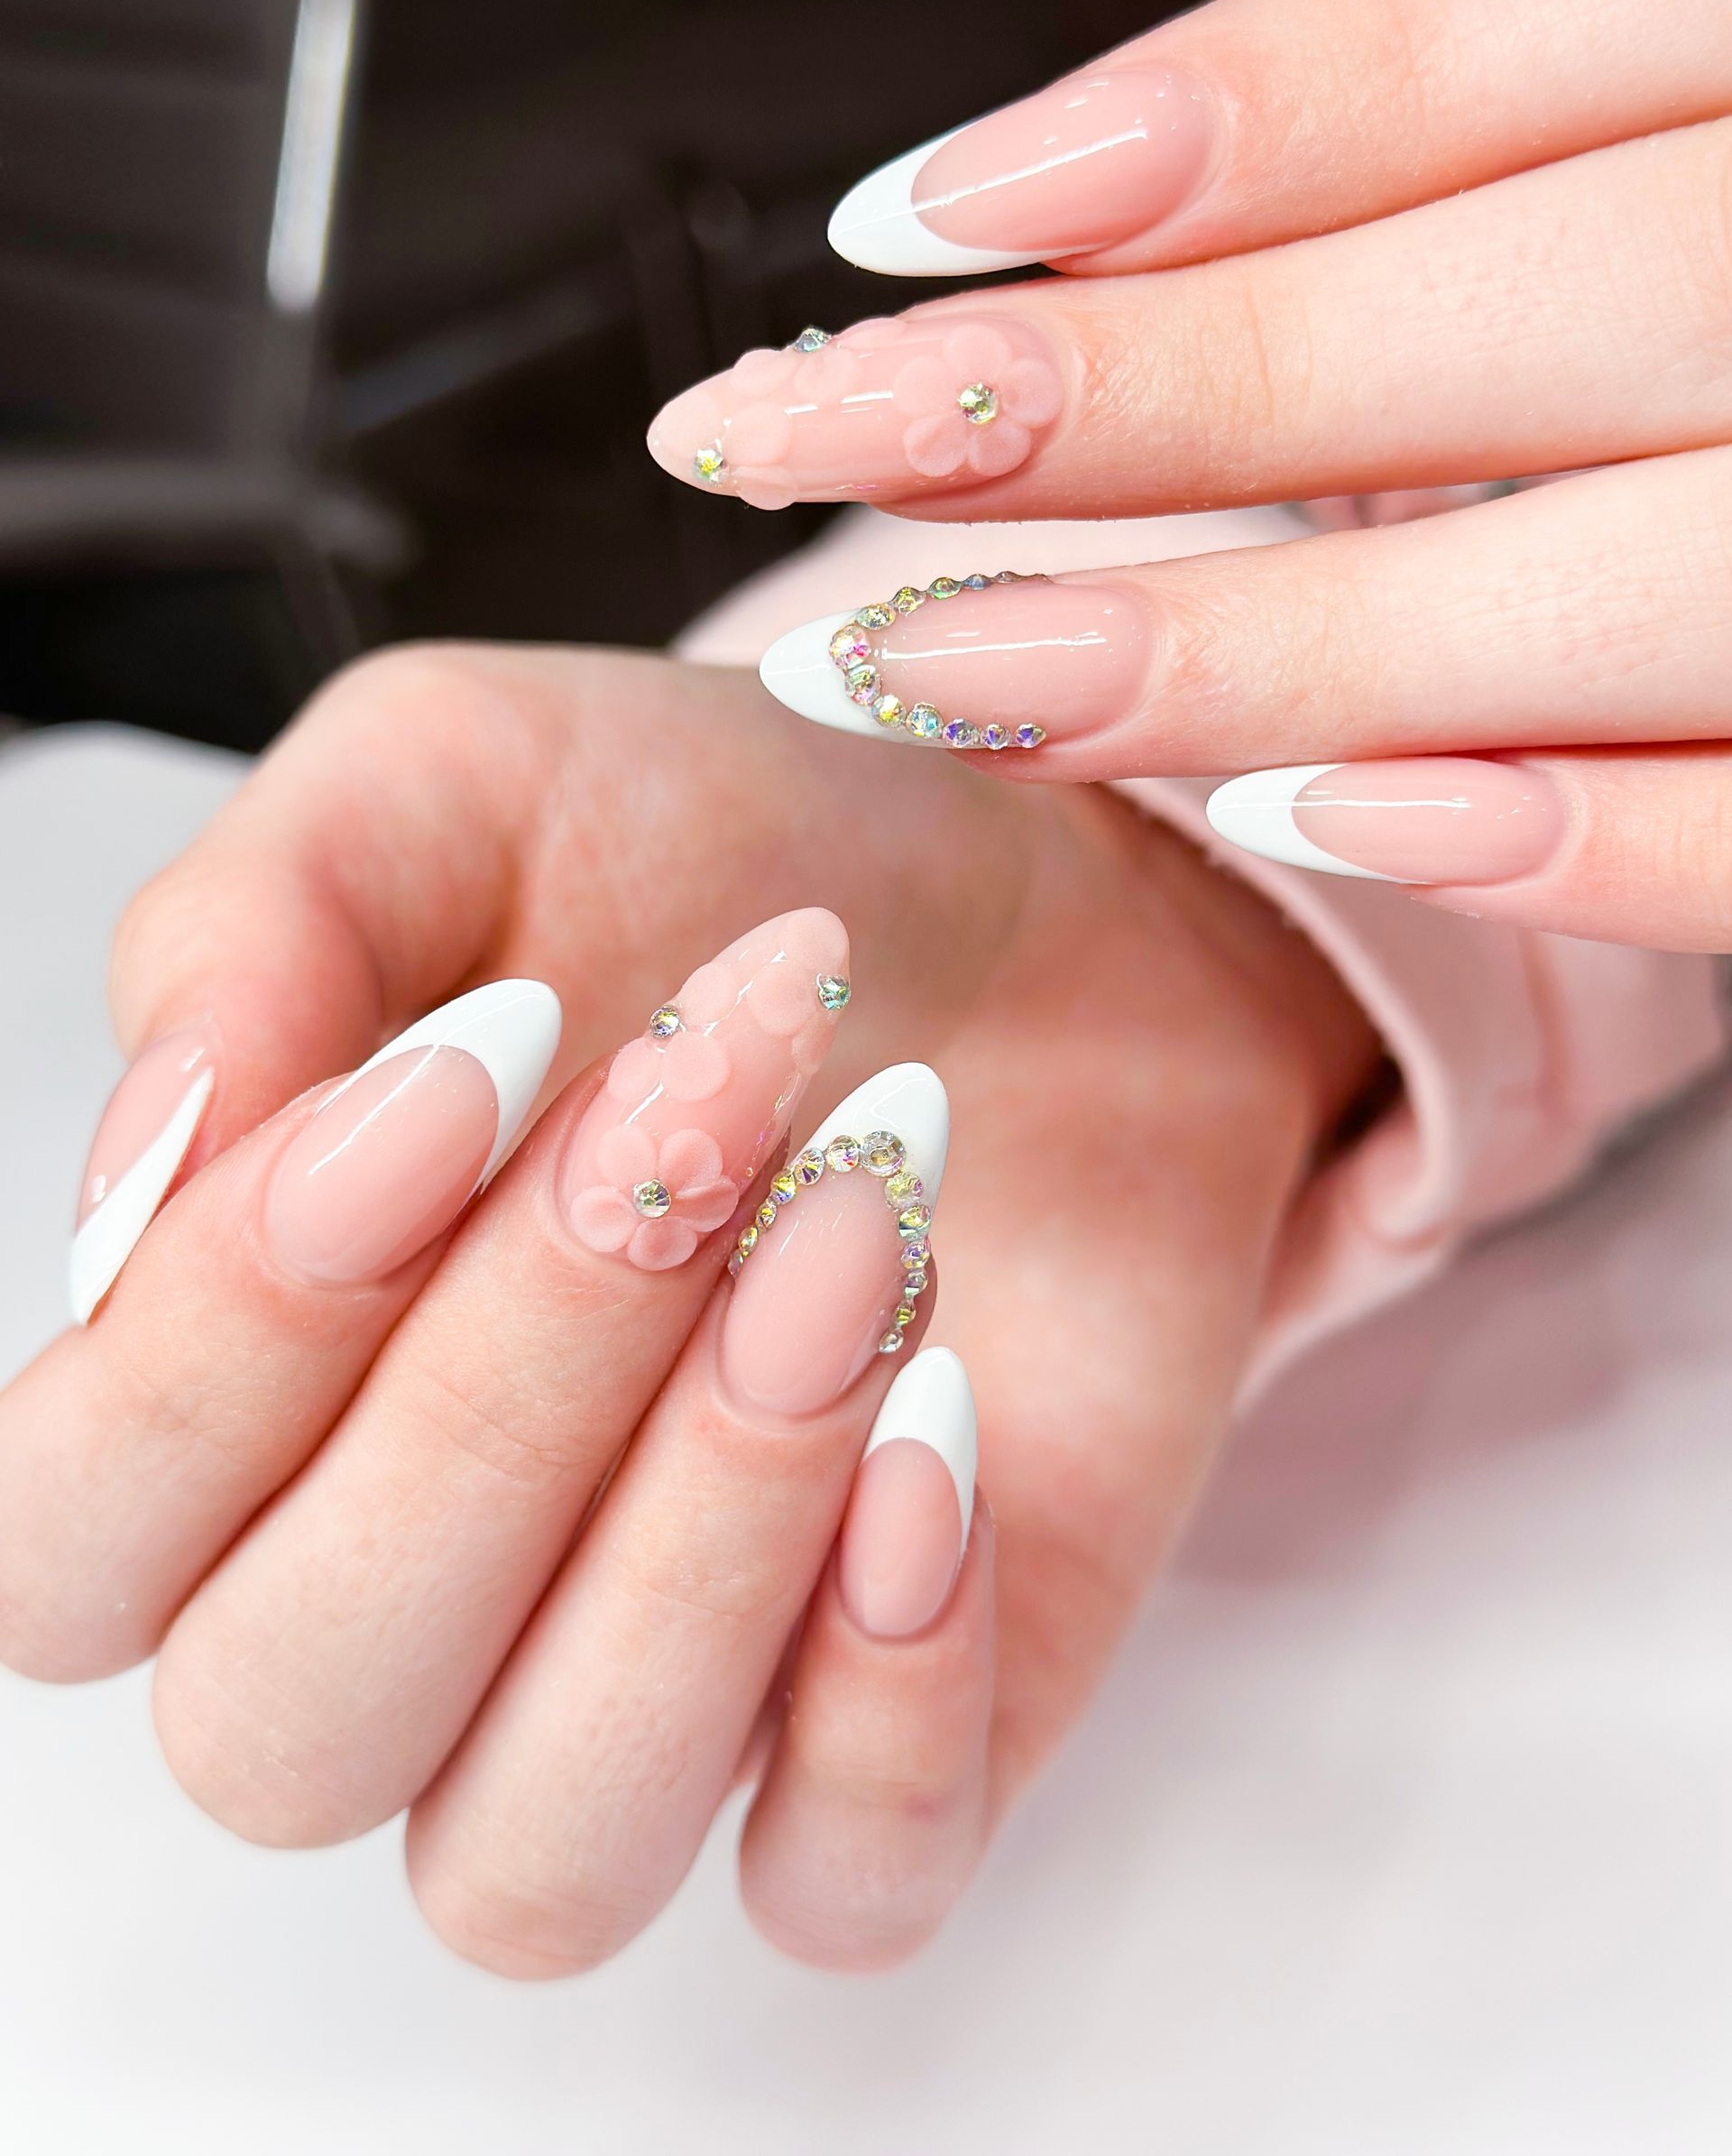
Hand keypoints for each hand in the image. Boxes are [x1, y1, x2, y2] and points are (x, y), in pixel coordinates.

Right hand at [0, 645, 1371, 1974]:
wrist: (1050, 901)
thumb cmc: (730, 855)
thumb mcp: (471, 781)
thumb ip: (266, 920)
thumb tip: (152, 1157)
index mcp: (244, 1395)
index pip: (69, 1538)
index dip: (227, 1344)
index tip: (468, 1069)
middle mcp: (404, 1595)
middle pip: (292, 1712)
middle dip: (495, 1407)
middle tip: (695, 1114)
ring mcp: (647, 1696)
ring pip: (534, 1851)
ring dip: (689, 1543)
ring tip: (844, 1241)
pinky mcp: (889, 1731)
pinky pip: (834, 1883)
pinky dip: (885, 1694)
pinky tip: (946, 1425)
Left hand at [649, 0, 1731, 952]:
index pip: (1461, 57)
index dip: (1173, 145)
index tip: (896, 235)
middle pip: (1466, 320)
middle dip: (1120, 402)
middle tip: (801, 454)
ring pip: (1592, 596)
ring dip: (1254, 652)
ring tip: (953, 676)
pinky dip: (1570, 837)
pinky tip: (1322, 829)